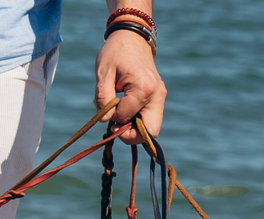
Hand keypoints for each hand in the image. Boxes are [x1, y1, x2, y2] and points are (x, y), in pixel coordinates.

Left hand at [95, 25, 165, 145]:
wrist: (132, 38)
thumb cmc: (115, 53)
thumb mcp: (103, 73)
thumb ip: (103, 99)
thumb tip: (106, 120)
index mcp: (144, 88)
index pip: (126, 117)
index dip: (112, 118)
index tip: (104, 108)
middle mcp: (156, 95)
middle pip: (150, 132)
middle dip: (130, 135)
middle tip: (115, 128)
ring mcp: (160, 97)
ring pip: (152, 128)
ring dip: (133, 129)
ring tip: (118, 117)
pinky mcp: (158, 98)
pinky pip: (150, 118)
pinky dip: (137, 121)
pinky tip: (124, 111)